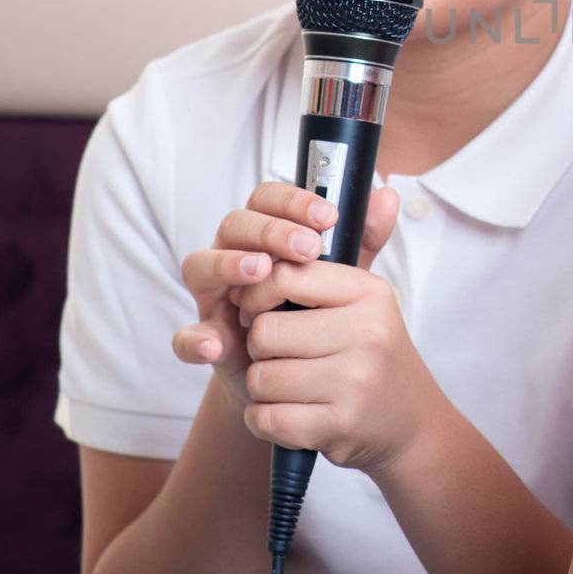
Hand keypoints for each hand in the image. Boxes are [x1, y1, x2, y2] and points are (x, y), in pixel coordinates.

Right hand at [171, 181, 359, 402]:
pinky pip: (185, 337)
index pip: (266, 199)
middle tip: (307, 247)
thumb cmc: (320, 312)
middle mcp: (233, 257)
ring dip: (227, 263)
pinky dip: (194, 339)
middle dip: (270, 230)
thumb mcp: (345, 274)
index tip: (327, 216)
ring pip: (199, 265)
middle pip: (234, 224)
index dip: (292, 200)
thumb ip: (362, 238)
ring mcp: (215, 298)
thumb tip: (387, 197)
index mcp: (265, 235)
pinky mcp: (207, 340)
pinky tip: (217, 345)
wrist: (305, 376)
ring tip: (261, 271)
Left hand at [218, 188, 443, 473]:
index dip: (259, 290)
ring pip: (260, 378)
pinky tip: (291, 414)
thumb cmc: (373, 353)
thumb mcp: (368, 298)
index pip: (286, 273)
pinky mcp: (339, 426)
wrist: (408, 424)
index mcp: (369, 293)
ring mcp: (355, 381)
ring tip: (291, 384)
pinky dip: (266, 420)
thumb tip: (383, 190)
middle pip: (264, 331)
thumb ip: (360, 244)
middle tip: (283, 353)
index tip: (264, 303)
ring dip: (262, 386)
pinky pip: (266, 418)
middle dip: (260, 346)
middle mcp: (368, 332)